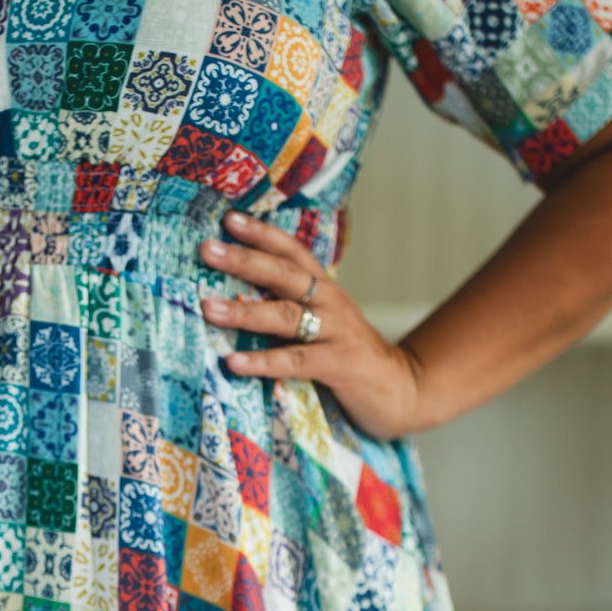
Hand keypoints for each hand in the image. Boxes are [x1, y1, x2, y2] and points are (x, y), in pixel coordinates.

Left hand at [199, 210, 425, 441]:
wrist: (404, 390)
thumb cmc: (350, 359)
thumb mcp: (323, 327)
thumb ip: (290, 313)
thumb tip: (235, 301)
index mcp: (325, 290)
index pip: (292, 252)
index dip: (263, 233)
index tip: (228, 219)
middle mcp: (331, 303)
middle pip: (284, 274)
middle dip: (244, 260)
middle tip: (206, 249)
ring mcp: (337, 333)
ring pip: (286, 315)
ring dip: (244, 311)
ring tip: (208, 308)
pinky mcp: (340, 366)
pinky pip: (296, 361)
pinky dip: (263, 361)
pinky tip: (234, 361)